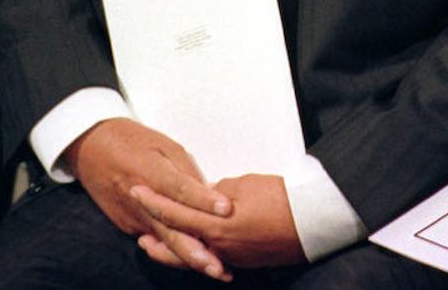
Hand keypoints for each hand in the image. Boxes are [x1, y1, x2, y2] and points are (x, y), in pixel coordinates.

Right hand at [64, 118, 231, 279]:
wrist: (92, 149)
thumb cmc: (133, 142)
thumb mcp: (164, 145)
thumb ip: (186, 170)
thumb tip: (209, 192)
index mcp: (151, 171)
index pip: (180, 189)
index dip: (203, 200)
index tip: (226, 209)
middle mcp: (141, 200)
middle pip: (171, 229)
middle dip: (196, 251)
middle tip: (219, 265)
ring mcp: (133, 217)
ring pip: (165, 242)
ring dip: (189, 259)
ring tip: (214, 270)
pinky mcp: (129, 226)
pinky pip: (156, 240)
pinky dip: (175, 251)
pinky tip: (197, 261)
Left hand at [133, 173, 305, 270]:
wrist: (312, 222)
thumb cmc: (282, 198)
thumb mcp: (245, 185)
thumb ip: (218, 192)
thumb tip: (205, 196)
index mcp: (217, 222)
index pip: (175, 211)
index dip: (153, 200)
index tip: (137, 190)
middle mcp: (218, 244)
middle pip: (175, 240)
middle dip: (152, 228)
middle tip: (135, 218)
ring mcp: (229, 256)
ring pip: (188, 256)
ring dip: (167, 249)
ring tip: (149, 244)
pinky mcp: (242, 261)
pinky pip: (209, 258)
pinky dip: (192, 254)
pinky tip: (187, 248)